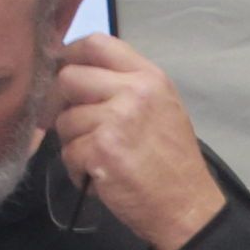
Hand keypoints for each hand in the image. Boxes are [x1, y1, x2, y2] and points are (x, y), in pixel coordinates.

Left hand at [48, 29, 223, 249]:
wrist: (186, 206)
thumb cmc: (173, 161)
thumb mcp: (161, 108)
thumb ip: (126, 86)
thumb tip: (76, 74)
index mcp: (149, 77)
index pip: (97, 43)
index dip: (70, 55)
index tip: (64, 72)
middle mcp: (133, 91)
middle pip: (69, 77)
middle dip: (62, 103)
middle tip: (75, 125)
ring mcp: (116, 119)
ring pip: (64, 119)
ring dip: (73, 142)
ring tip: (98, 158)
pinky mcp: (101, 149)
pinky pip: (67, 151)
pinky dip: (76, 169)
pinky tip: (99, 176)